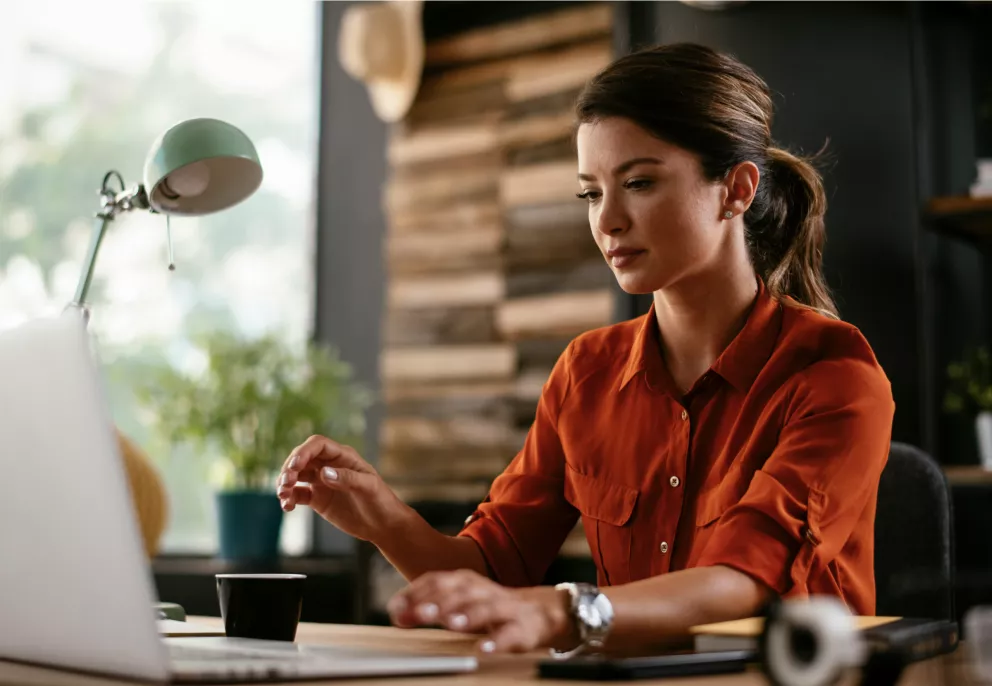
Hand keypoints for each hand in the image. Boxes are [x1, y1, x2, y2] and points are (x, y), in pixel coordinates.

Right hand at [276, 435, 408, 542]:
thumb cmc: (380, 501)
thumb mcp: (368, 487)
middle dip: (289, 468)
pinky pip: (298, 494)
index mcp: (343, 456)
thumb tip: (323, 472)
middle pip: (302, 458)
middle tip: (286, 484)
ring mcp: (322, 482)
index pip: (317, 445)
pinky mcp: (318, 498)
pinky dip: (289, 498)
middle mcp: (330, 465)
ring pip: (296, 475)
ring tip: (283, 495)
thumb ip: (347, 478)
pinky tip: (287, 507)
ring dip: (285, 482)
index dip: (303, 452)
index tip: (294, 466)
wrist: (383, 524)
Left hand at [386, 570, 576, 653]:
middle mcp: (483, 590)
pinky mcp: (522, 628)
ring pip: (486, 608)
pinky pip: (510, 634)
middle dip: (439, 602)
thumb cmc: (487, 609)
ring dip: (468, 614)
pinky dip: (497, 641)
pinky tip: (484, 649)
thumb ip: (427, 606)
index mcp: (465, 581)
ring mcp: (504, 608)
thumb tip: (397, 613)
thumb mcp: (456, 604)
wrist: (538, 612)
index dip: (417, 594)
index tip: (397, 610)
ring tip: (452, 624)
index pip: (438, 581)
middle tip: (420, 614)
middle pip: (460, 592)